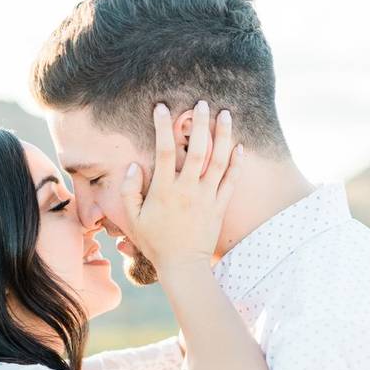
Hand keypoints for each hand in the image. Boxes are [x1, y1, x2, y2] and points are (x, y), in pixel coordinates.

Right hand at [120, 100, 242, 275]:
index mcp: (164, 190)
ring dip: (223, 135)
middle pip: (197, 149)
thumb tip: (134, 166)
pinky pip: (231, 181)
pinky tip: (240, 145)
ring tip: (226, 114)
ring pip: (219, 160)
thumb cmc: (155, 242)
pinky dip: (237, 162)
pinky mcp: (220, 206)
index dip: (162, 127)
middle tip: (203, 103)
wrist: (182, 266)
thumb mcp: (133, 219)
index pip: (163, 151)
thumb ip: (130, 191)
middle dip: (200, 123)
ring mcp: (207, 197)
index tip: (162, 107)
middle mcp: (188, 189)